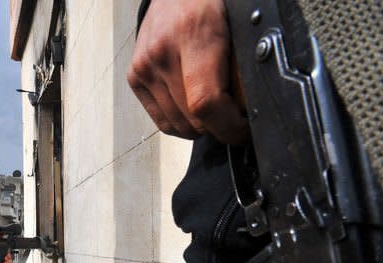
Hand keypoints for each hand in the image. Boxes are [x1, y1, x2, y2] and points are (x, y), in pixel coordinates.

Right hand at [127, 0, 248, 143]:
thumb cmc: (209, 3)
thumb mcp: (236, 25)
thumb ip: (241, 66)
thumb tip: (248, 108)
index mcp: (191, 35)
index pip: (205, 102)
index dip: (228, 126)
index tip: (243, 129)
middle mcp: (161, 53)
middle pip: (192, 119)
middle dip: (220, 126)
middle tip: (234, 115)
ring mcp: (144, 67)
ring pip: (178, 126)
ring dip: (201, 127)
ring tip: (215, 109)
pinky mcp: (135, 78)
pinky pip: (162, 121)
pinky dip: (182, 124)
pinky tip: (194, 110)